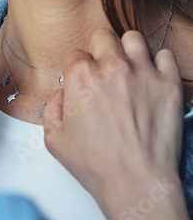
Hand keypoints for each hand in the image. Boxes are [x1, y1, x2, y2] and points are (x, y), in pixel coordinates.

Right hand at [43, 29, 192, 219]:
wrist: (135, 182)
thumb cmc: (95, 166)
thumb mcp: (54, 141)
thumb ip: (51, 109)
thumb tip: (62, 94)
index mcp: (81, 79)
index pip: (75, 54)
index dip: (76, 69)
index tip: (81, 83)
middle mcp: (112, 68)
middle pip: (103, 37)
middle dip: (99, 52)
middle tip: (102, 73)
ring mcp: (144, 73)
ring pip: (133, 39)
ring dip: (127, 51)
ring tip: (127, 72)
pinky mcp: (169, 83)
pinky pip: (165, 55)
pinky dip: (157, 64)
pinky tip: (149, 81)